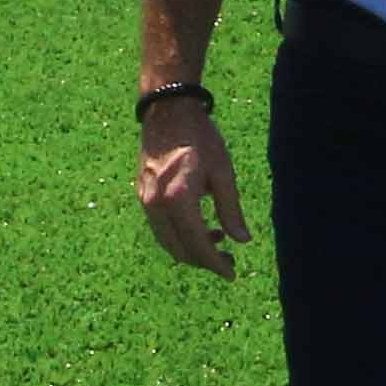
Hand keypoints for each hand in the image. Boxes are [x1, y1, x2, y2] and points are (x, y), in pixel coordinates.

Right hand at [137, 100, 246, 276]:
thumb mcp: (223, 172)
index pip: (197, 245)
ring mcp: (146, 201)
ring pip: (168, 241)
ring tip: (218, 240)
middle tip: (228, 260)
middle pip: (179, 249)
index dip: (215, 264)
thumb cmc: (200, 138)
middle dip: (204, 260)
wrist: (168, 112)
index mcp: (178, 199)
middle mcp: (157, 205)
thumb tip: (243, 240)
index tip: (231, 273)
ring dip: (191, 248)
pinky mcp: (143, 195)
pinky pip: (160, 228)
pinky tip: (200, 226)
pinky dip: (179, 235)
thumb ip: (231, 209)